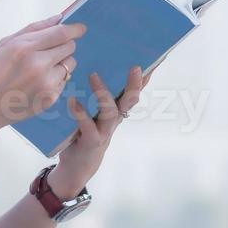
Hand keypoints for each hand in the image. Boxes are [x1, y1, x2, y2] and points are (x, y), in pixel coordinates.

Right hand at [0, 14, 85, 133]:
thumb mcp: (4, 44)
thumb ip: (34, 29)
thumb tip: (59, 18)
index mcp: (25, 48)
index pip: (61, 33)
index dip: (74, 29)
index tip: (80, 28)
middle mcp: (39, 65)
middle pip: (69, 48)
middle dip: (64, 45)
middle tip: (50, 50)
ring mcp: (46, 84)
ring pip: (69, 65)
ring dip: (61, 63)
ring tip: (39, 69)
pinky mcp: (50, 99)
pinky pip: (63, 81)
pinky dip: (55, 79)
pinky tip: (36, 84)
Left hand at [49, 65, 152, 197]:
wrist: (76, 169)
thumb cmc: (82, 135)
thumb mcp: (92, 115)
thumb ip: (94, 97)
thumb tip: (90, 67)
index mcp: (116, 112)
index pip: (133, 92)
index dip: (145, 78)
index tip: (155, 59)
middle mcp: (114, 121)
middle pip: (130, 101)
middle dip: (135, 84)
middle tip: (137, 67)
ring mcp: (104, 132)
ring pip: (111, 112)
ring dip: (103, 94)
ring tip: (94, 75)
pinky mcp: (91, 142)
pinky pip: (88, 126)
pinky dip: (80, 113)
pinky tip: (73, 101)